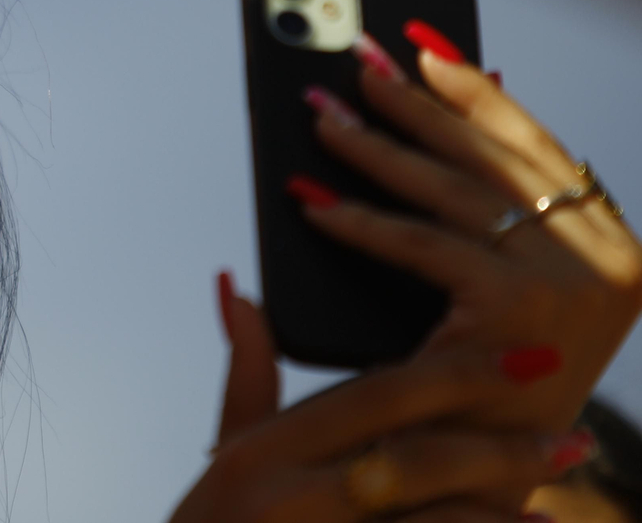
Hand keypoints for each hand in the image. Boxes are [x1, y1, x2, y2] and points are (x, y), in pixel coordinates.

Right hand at [169, 291, 583, 522]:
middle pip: (417, 462)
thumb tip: (240, 286)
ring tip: (551, 512)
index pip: (377, 397)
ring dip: (498, 517)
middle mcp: (290, 497)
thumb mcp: (229, 446)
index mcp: (264, 449)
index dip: (457, 374)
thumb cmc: (215, 518)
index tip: (524, 357)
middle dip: (500, 451)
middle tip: (569, 441)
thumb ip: (246, 369)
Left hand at [297, 24, 641, 431]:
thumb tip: (456, 97)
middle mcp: (611, 260)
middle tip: (349, 61)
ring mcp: (574, 283)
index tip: (420, 43)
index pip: (533, 144)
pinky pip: (420, 245)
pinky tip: (311, 199)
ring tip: (319, 116)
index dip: (473, 90)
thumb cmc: (485, 386)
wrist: (480, 489)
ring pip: (450, 190)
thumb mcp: (503, 286)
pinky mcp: (520, 309)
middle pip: (489, 155)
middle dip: (413, 102)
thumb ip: (490, 205)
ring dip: (375, 147)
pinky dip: (359, 219)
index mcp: (614, 245)